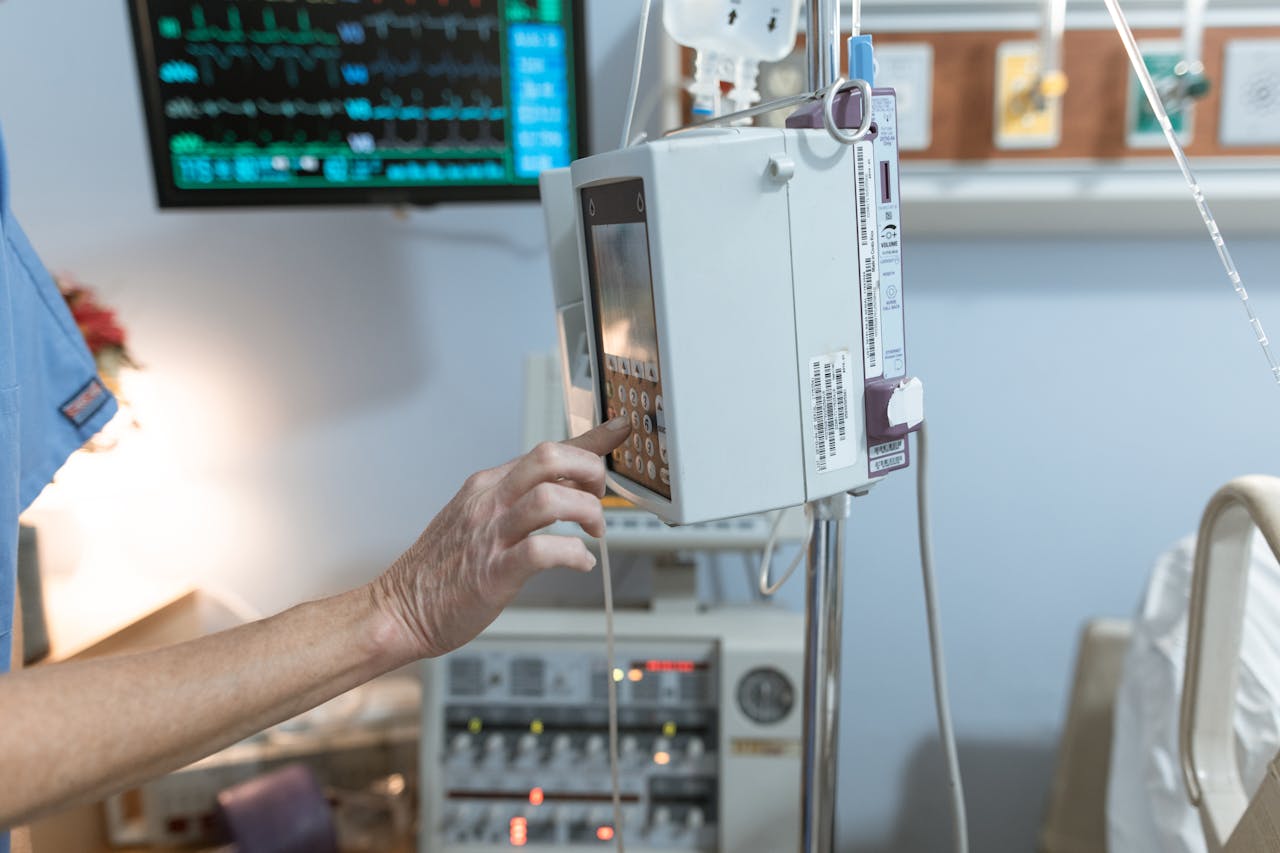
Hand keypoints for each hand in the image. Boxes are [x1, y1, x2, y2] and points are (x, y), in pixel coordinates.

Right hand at [372, 417, 631, 659]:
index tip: (620, 430)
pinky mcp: (492, 572)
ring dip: (586, 512)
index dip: (590, 441)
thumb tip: (565, 488)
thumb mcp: (477, 518)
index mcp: (487, 485)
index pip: (546, 450)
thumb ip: (518, 499)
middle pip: (549, 457)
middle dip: (590, 471)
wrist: (399, 609)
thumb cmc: (441, 570)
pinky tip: (579, 563)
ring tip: (593, 533)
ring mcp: (490, 534)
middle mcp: (489, 501)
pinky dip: (572, 555)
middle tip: (599, 497)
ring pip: (550, 499)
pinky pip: (542, 551)